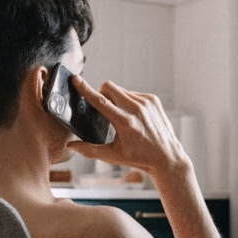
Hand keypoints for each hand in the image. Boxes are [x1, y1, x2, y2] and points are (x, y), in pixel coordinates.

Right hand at [67, 75, 190, 178]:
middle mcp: (136, 109)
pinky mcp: (153, 99)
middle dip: (101, 94)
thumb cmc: (138, 158)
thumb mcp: (112, 156)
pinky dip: (127, 101)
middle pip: (109, 87)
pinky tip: (132, 116)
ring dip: (114, 99)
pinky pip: (132, 93)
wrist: (166, 156)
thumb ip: (89, 150)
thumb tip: (70, 146)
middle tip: (103, 110)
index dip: (85, 89)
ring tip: (120, 116)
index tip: (76, 79)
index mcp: (125, 122)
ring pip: (120, 90)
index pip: (100, 101)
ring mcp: (146, 102)